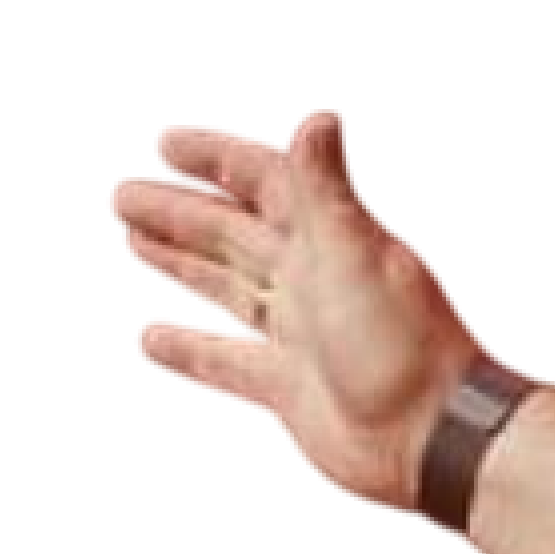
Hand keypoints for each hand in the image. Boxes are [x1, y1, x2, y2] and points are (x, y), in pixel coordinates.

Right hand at [111, 113, 493, 516]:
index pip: (268, 183)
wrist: (433, 437)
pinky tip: (148, 338)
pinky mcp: (289, 389)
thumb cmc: (402, 342)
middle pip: (236, 233)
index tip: (163, 144)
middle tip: (121, 196)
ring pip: (229, 288)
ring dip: (182, 264)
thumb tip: (318, 116)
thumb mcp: (357, 254)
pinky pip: (225, 362)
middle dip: (181, 211)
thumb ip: (328, 190)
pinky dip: (188, 350)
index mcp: (332, 240)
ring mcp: (301, 335)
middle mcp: (315, 281)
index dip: (218, 160)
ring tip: (131, 240)